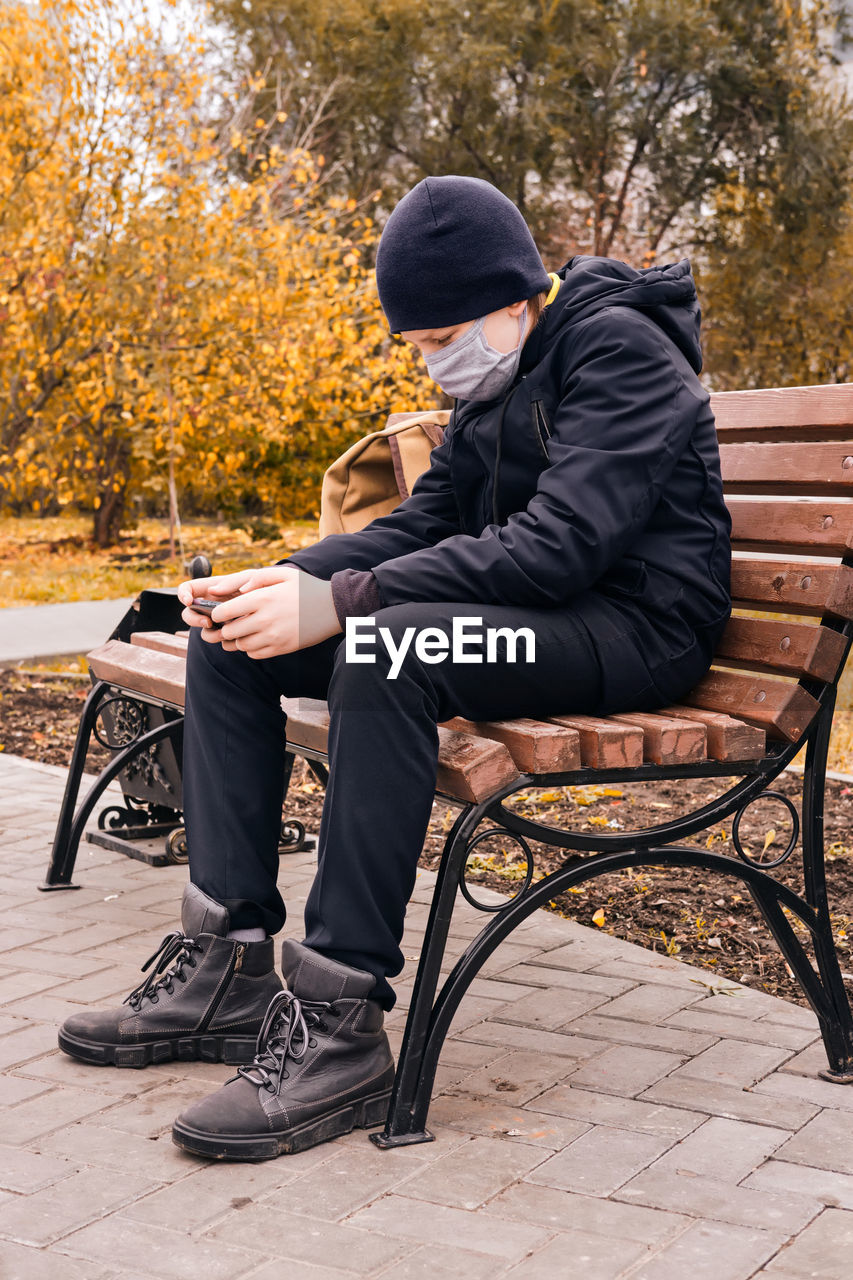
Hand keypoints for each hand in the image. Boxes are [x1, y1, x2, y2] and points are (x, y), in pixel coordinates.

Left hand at [184, 567, 342, 658]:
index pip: (223, 612)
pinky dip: (251, 648)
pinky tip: (258, 637)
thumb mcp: (283, 574)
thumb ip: (255, 578)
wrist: (333, 608)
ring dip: (238, 639)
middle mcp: (265, 620)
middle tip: (232, 621)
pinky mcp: (282, 649)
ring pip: (240, 645)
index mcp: (262, 599)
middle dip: (226, 627)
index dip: (217, 613)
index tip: (221, 611)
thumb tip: (236, 590)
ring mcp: (274, 637)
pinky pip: (254, 654)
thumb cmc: (306, 588)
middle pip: (228, 632)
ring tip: (246, 629)